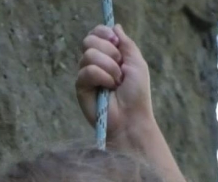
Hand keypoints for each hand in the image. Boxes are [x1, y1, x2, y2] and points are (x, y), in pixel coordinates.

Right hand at [75, 24, 155, 144]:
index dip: (103, 33)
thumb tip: (115, 26)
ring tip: (116, 82)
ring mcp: (86, 75)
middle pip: (89, 40)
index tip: (116, 41)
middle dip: (109, 51)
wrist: (131, 117)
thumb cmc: (137, 94)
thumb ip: (126, 43)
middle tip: (120, 67)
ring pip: (89, 55)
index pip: (96, 34)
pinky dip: (102, 77)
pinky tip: (108, 88)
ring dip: (109, 67)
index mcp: (108, 55)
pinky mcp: (80, 87)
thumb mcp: (137, 63)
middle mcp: (95, 63)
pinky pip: (87, 71)